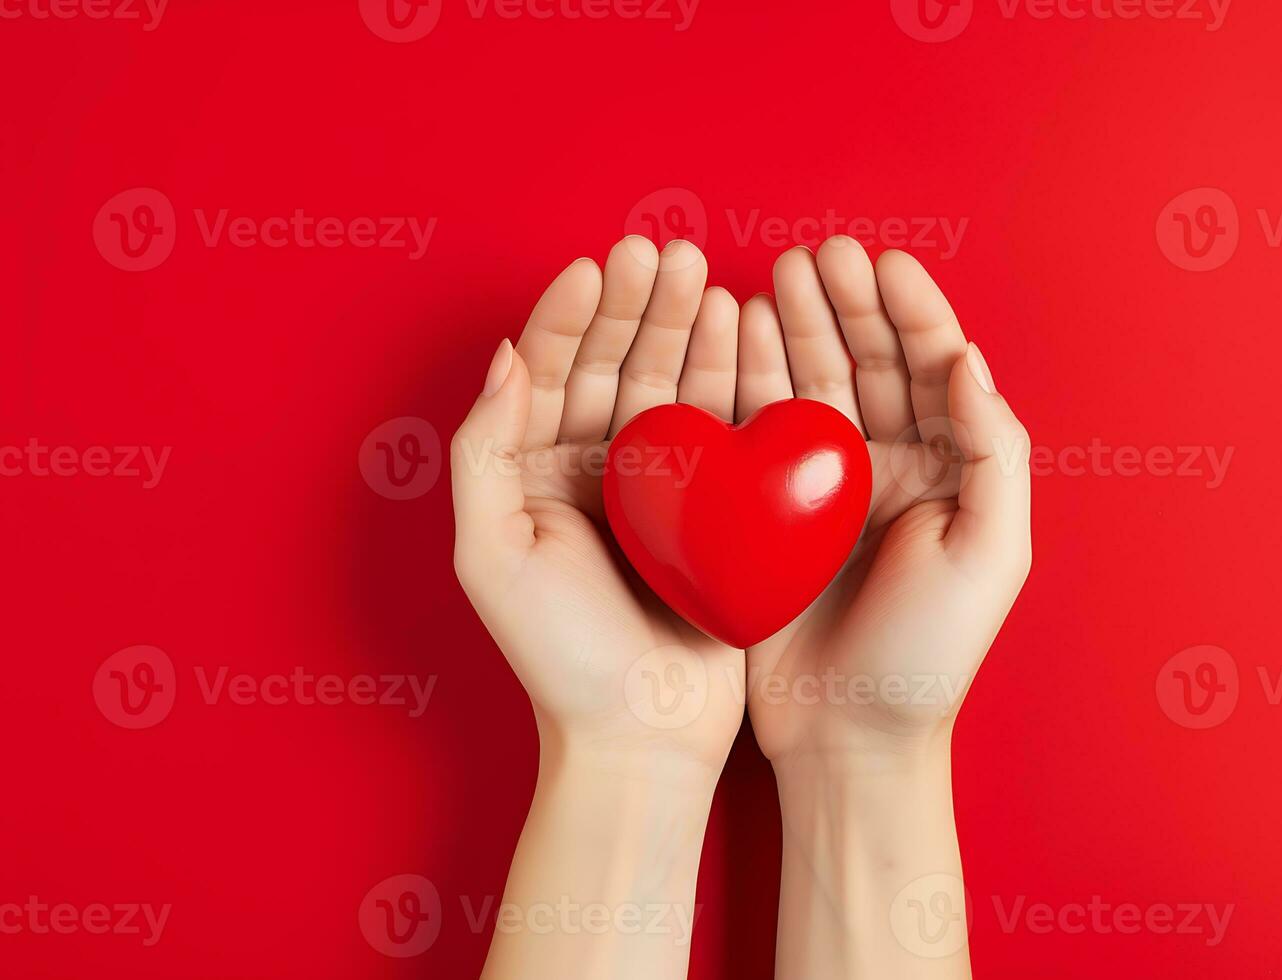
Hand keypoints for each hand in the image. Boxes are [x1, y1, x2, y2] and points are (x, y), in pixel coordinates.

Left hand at [452, 237, 745, 782]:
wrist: (642, 735)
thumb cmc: (558, 654)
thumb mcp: (489, 553)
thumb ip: (485, 450)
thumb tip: (504, 357)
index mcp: (532, 474)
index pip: (546, 373)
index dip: (566, 317)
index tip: (593, 266)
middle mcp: (591, 469)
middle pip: (610, 365)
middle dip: (633, 305)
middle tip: (660, 251)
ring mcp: (656, 485)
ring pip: (667, 384)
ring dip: (682, 327)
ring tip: (700, 273)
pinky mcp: (714, 505)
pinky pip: (718, 426)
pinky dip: (727, 376)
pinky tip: (737, 328)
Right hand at [740, 237, 1031, 765]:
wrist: (848, 740)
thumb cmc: (928, 654)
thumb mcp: (991, 553)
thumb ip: (993, 450)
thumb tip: (967, 358)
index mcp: (949, 471)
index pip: (933, 369)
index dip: (911, 311)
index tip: (883, 263)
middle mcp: (887, 467)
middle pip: (869, 362)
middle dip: (846, 304)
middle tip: (818, 254)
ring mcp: (821, 486)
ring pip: (809, 383)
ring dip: (794, 327)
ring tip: (774, 277)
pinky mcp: (763, 509)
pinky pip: (756, 428)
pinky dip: (746, 378)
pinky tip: (736, 334)